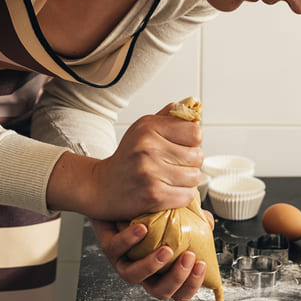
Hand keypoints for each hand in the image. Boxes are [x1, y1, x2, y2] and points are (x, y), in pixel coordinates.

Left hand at [91, 218, 206, 300]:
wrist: (120, 199)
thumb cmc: (152, 214)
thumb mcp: (179, 217)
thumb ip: (196, 221)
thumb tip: (209, 223)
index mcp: (163, 271)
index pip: (180, 292)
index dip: (192, 285)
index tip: (202, 265)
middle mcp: (144, 271)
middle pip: (160, 292)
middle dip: (177, 278)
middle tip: (189, 257)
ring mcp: (125, 261)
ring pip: (134, 277)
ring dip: (152, 265)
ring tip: (166, 249)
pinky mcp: (109, 247)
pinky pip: (116, 249)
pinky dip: (130, 240)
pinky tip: (143, 229)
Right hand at [94, 104, 203, 218]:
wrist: (102, 186)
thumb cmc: (127, 157)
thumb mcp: (142, 129)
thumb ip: (168, 118)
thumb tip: (192, 105)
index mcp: (149, 127)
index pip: (196, 133)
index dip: (192, 142)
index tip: (182, 147)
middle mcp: (149, 147)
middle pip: (198, 156)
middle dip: (190, 163)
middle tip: (174, 165)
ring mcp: (151, 172)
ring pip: (194, 177)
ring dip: (186, 181)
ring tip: (170, 178)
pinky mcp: (154, 195)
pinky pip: (187, 195)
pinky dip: (180, 196)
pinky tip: (167, 191)